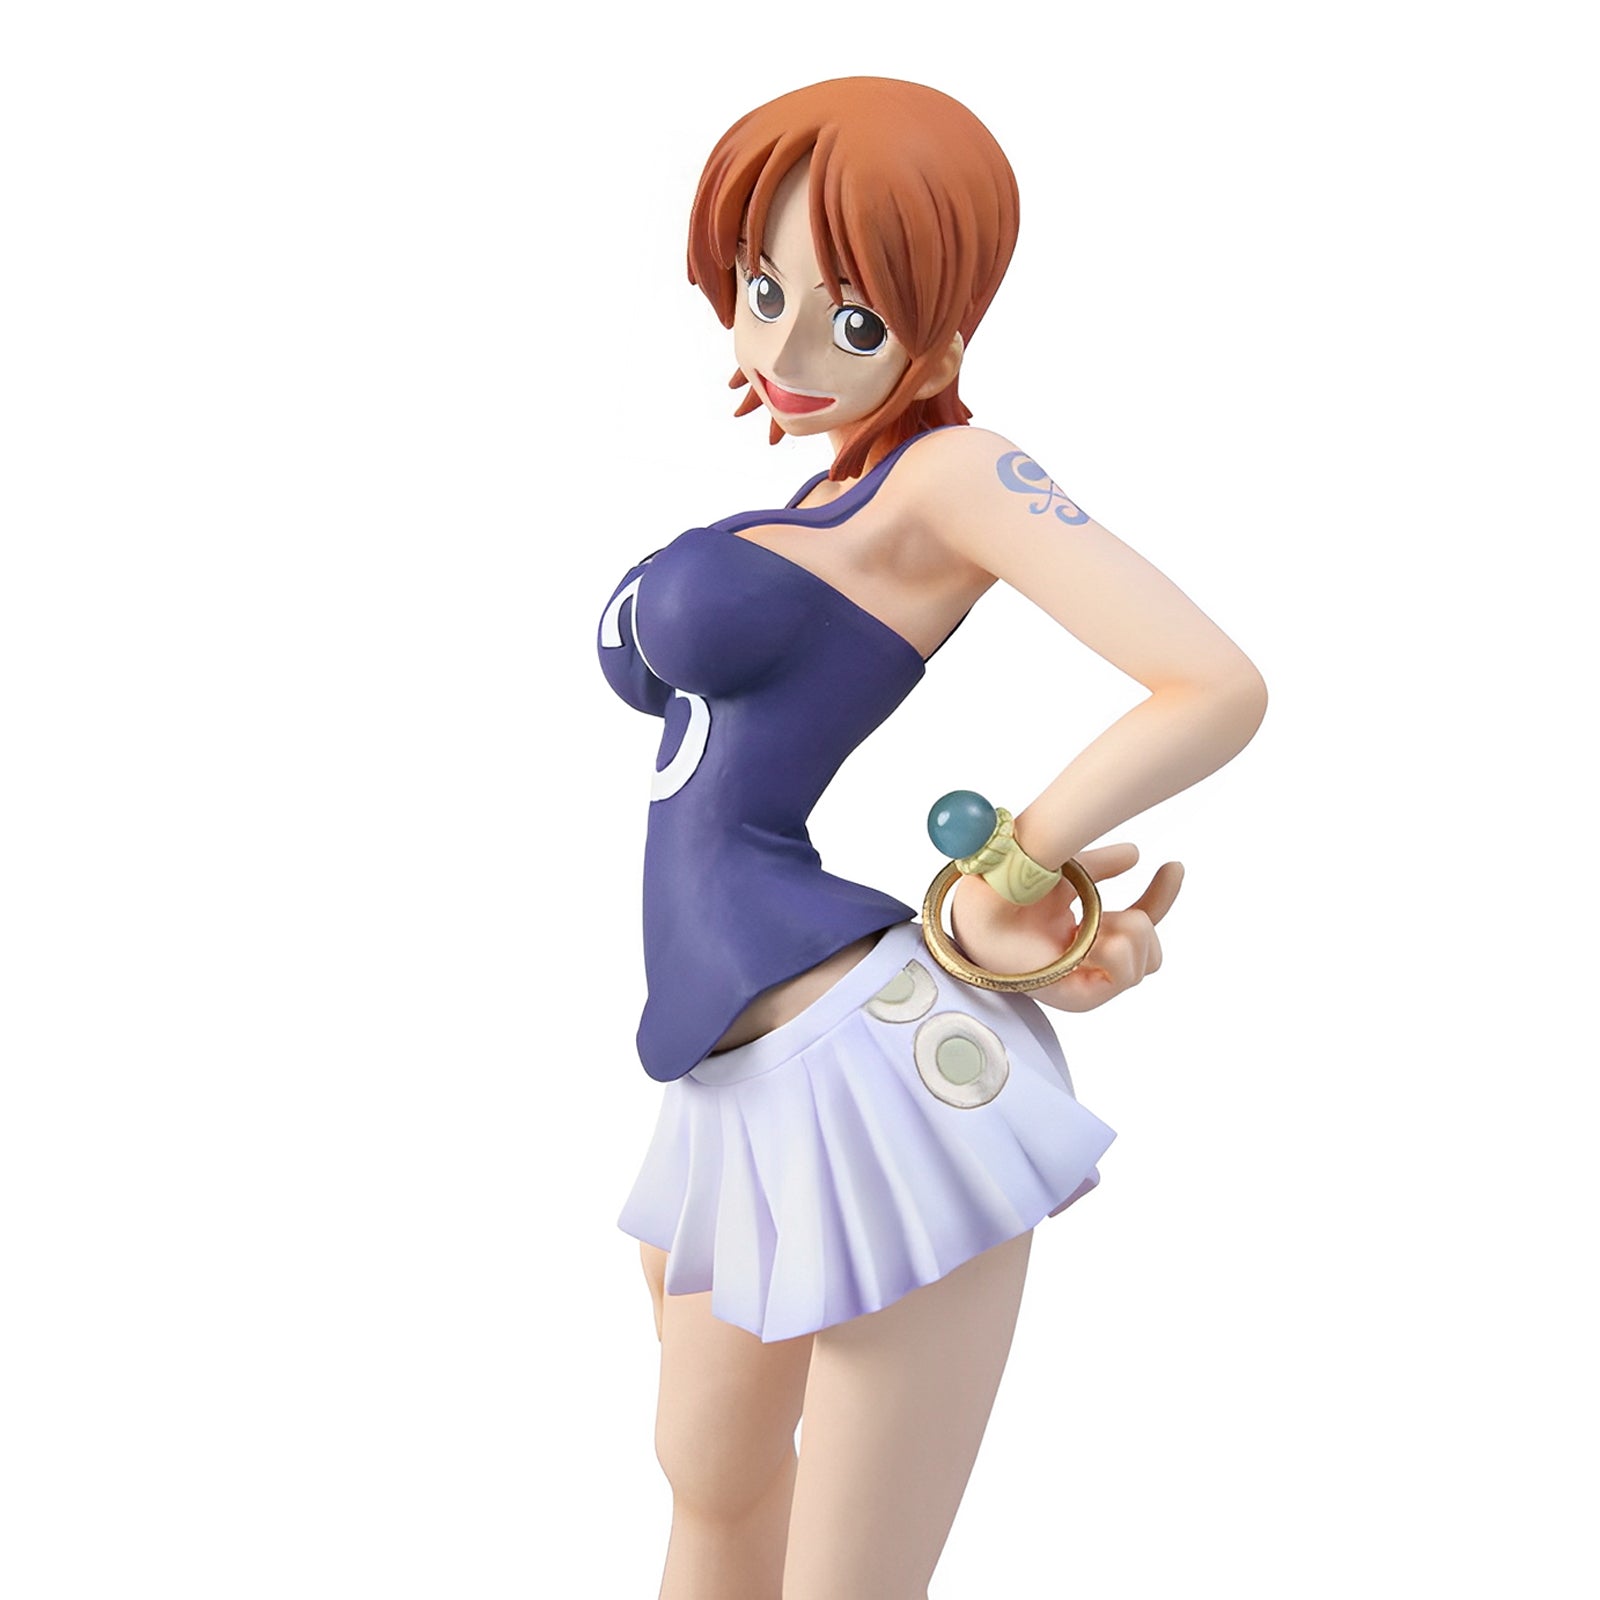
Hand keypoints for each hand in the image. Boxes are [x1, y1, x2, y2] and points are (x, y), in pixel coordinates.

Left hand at [948, 843, 1181, 1012]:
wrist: (982, 908)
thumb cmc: (1011, 892)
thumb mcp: (1068, 872)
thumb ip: (1102, 866)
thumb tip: (1136, 853)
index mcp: (1088, 931)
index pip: (1141, 922)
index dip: (1161, 895)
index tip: (1173, 865)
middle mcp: (1089, 959)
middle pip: (1151, 950)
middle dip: (1145, 923)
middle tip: (1116, 912)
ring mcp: (1086, 980)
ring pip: (1146, 963)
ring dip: (1131, 935)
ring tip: (1097, 926)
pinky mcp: (1078, 997)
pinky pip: (1124, 977)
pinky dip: (1116, 954)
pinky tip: (1091, 941)